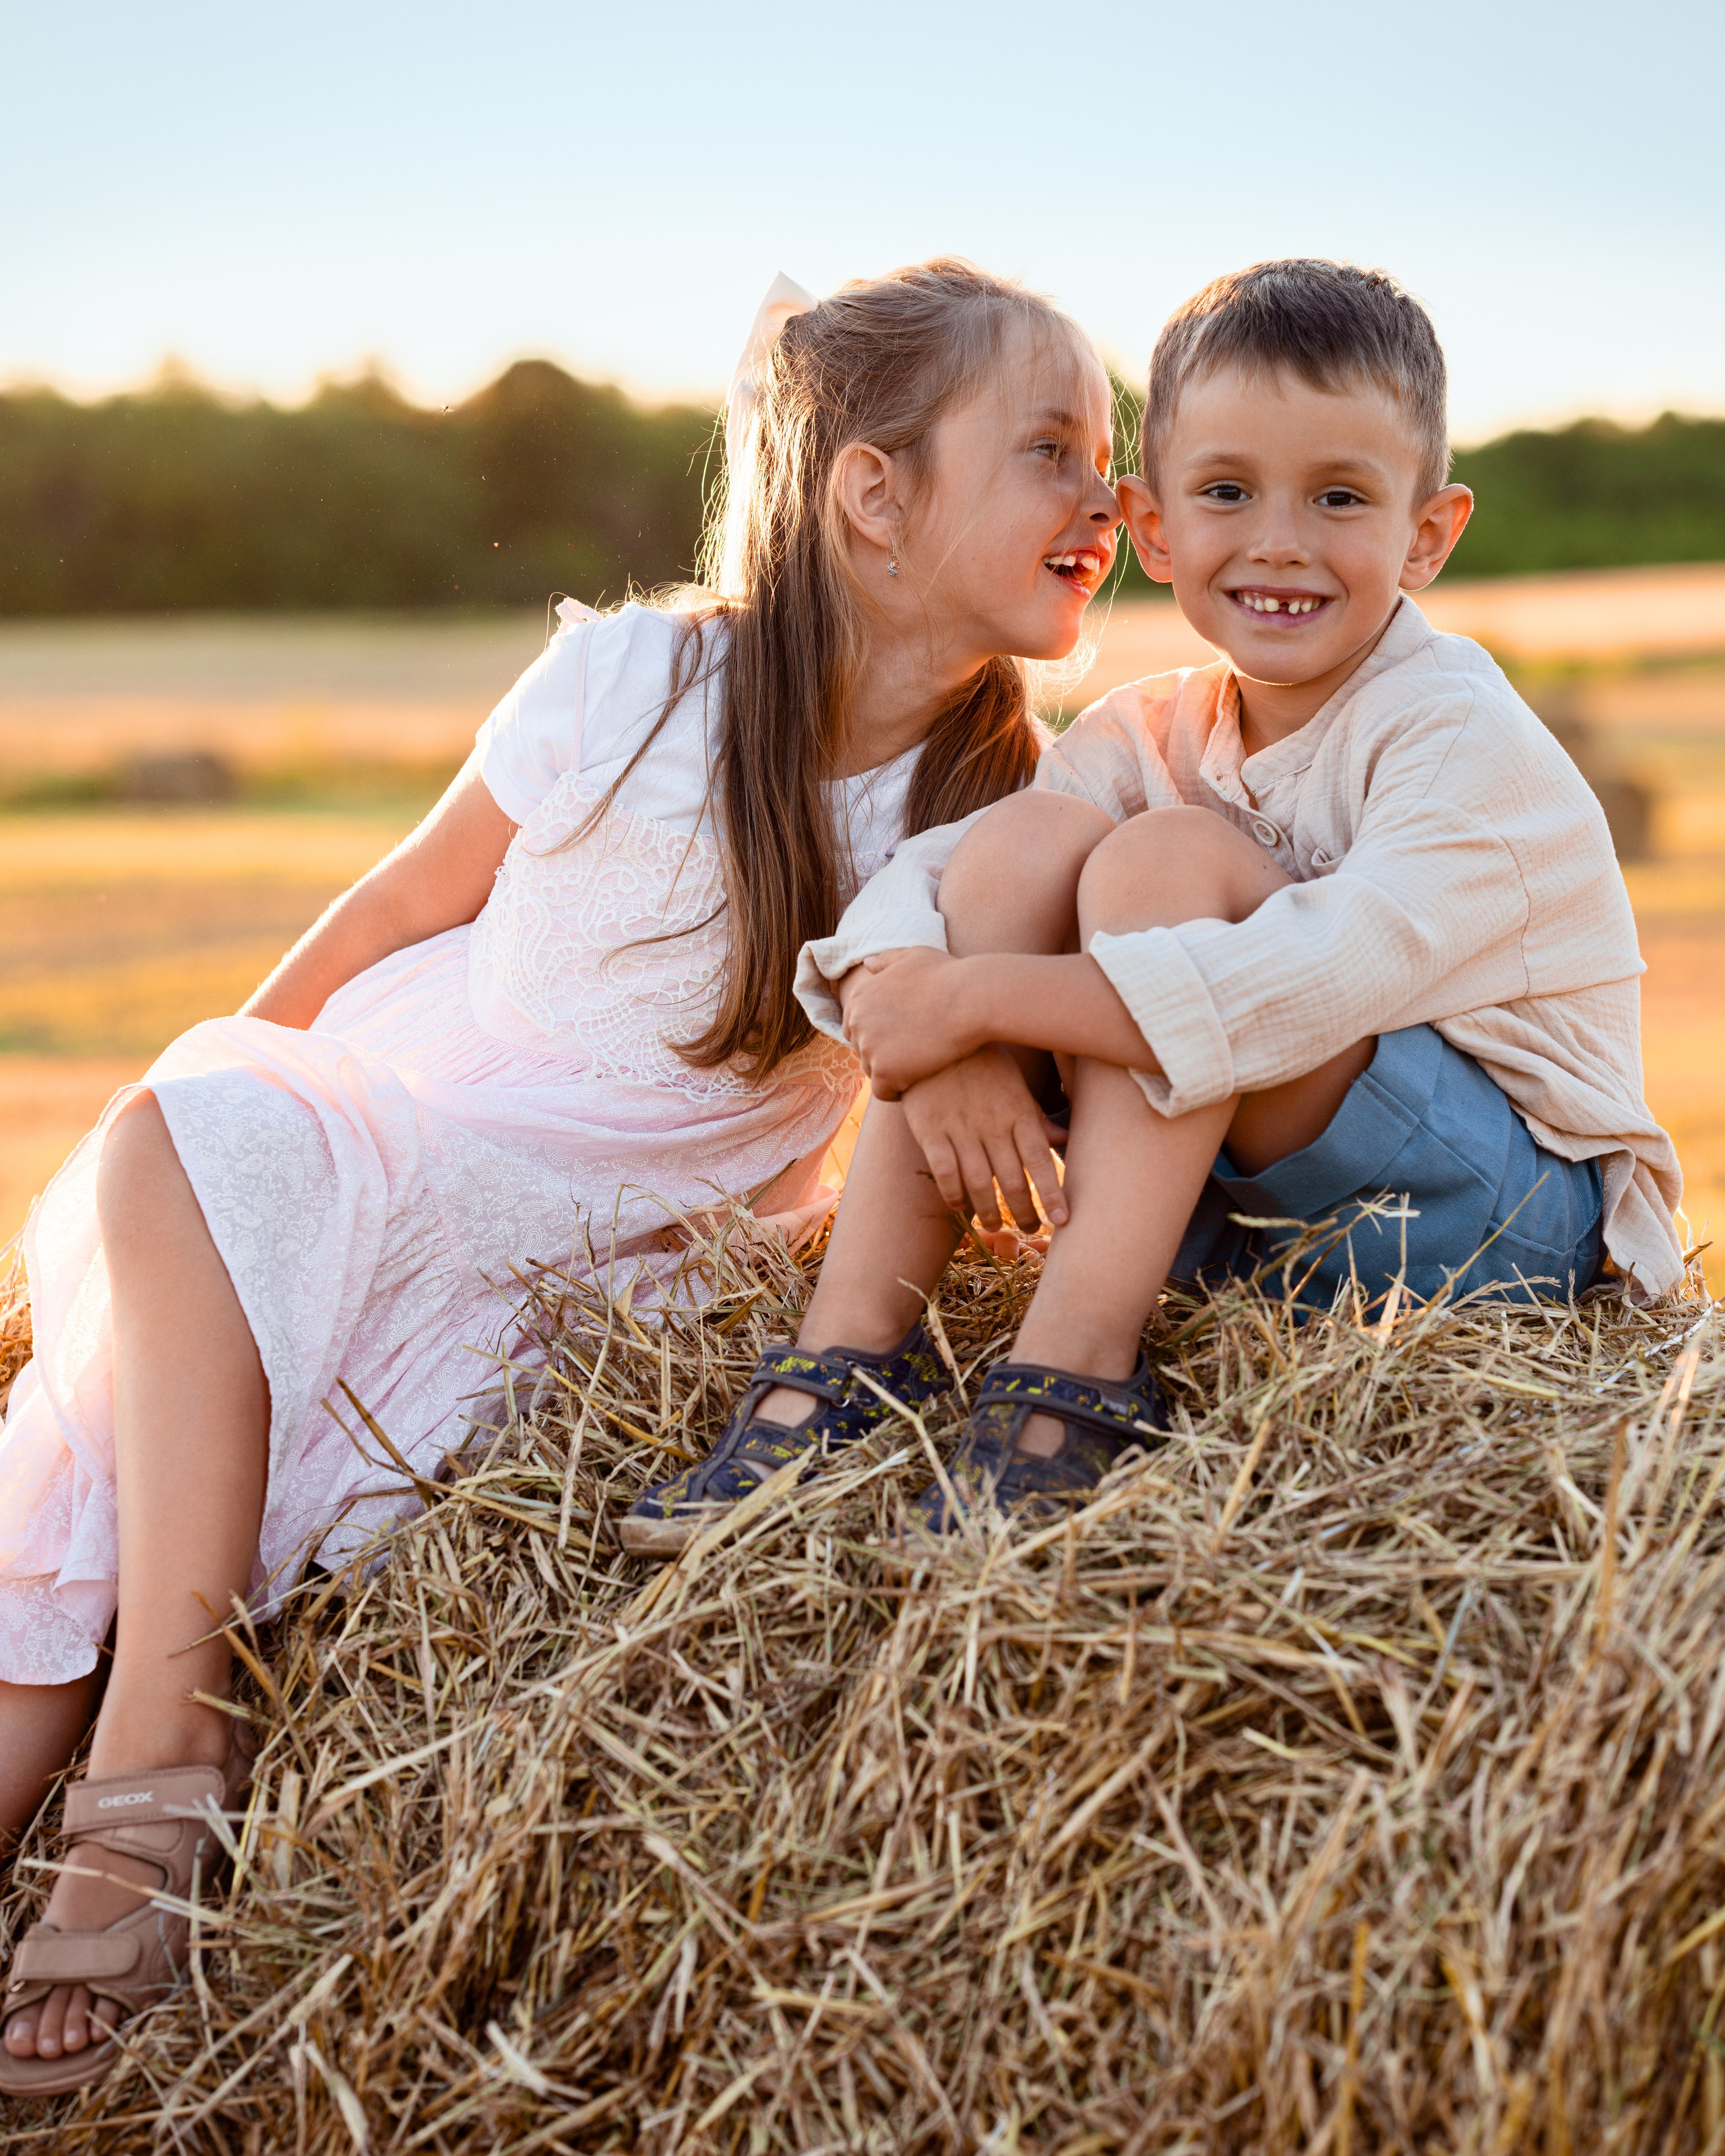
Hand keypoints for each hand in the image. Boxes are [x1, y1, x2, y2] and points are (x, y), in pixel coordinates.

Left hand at [841, 947, 985, 1100]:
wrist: (973, 1000)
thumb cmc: (949, 976)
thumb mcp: (914, 957)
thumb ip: (887, 960)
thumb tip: (867, 964)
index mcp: (859, 996)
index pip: (854, 1027)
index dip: (879, 1034)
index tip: (903, 1036)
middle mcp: (857, 1021)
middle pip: (862, 1050)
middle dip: (883, 1053)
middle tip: (914, 1053)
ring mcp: (869, 1047)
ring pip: (873, 1072)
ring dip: (892, 1073)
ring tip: (920, 1067)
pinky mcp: (885, 1071)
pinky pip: (884, 1092)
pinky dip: (898, 1091)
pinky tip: (919, 1083)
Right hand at [899, 1046, 1067, 1232]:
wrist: (932, 1032)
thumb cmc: (981, 1060)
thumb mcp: (1015, 1082)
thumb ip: (1038, 1115)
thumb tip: (1066, 1137)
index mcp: (1019, 1111)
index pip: (1041, 1160)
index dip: (1052, 1193)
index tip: (1062, 1220)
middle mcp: (993, 1123)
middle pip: (1012, 1179)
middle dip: (1024, 1211)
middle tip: (1030, 1230)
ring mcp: (960, 1127)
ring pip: (978, 1182)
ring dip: (988, 1211)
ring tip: (994, 1226)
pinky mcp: (930, 1129)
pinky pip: (944, 1172)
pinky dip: (953, 1195)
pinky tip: (959, 1206)